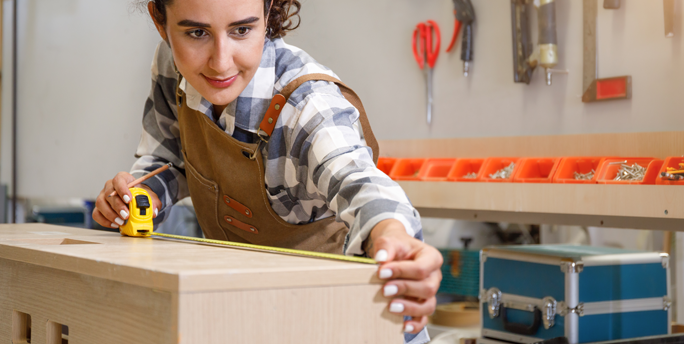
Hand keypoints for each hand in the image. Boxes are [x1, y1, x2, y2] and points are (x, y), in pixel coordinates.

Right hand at [93, 172, 160, 228]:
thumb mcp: (150, 197)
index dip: (122, 189)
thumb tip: (153, 212)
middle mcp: (110, 186)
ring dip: (110, 215)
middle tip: (126, 216)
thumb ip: (153, 203)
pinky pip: (96, 214)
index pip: (119, 180)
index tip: (129, 200)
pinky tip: (114, 224)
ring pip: (100, 203)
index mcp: (123, 179)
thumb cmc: (140, 196)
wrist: (135, 200)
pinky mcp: (99, 207)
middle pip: (109, 194)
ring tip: (121, 222)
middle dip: (118, 206)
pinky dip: (104, 221)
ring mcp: (102, 196)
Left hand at [365, 219, 442, 334]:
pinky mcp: (422, 303)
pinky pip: (424, 317)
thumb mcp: (390, 240)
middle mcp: (434, 276)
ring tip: (391, 307)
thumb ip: (386, 247)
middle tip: (384, 289)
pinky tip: (404, 326)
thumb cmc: (396, 245)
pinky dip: (416, 324)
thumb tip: (381, 259)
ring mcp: (430, 291)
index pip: (421, 268)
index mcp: (431, 257)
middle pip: (427, 287)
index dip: (402, 271)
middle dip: (405, 289)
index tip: (381, 272)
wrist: (396, 251)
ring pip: (428, 305)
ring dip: (410, 308)